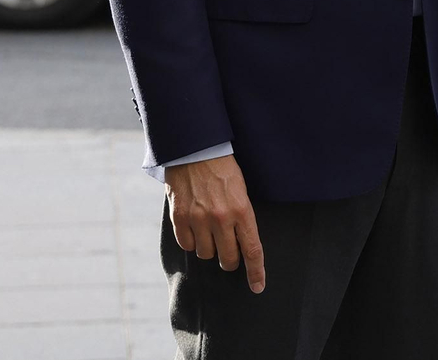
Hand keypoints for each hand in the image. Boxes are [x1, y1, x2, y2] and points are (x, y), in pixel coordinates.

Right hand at [165, 155, 265, 291]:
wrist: (195, 150)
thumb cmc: (223, 170)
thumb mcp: (241, 190)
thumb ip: (242, 217)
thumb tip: (242, 245)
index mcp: (242, 210)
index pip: (252, 250)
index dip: (256, 272)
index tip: (257, 287)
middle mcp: (221, 218)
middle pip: (228, 259)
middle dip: (230, 260)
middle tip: (229, 253)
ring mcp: (198, 218)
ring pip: (205, 254)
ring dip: (209, 248)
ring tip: (209, 230)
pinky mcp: (179, 217)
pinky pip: (186, 245)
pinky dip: (191, 241)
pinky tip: (194, 227)